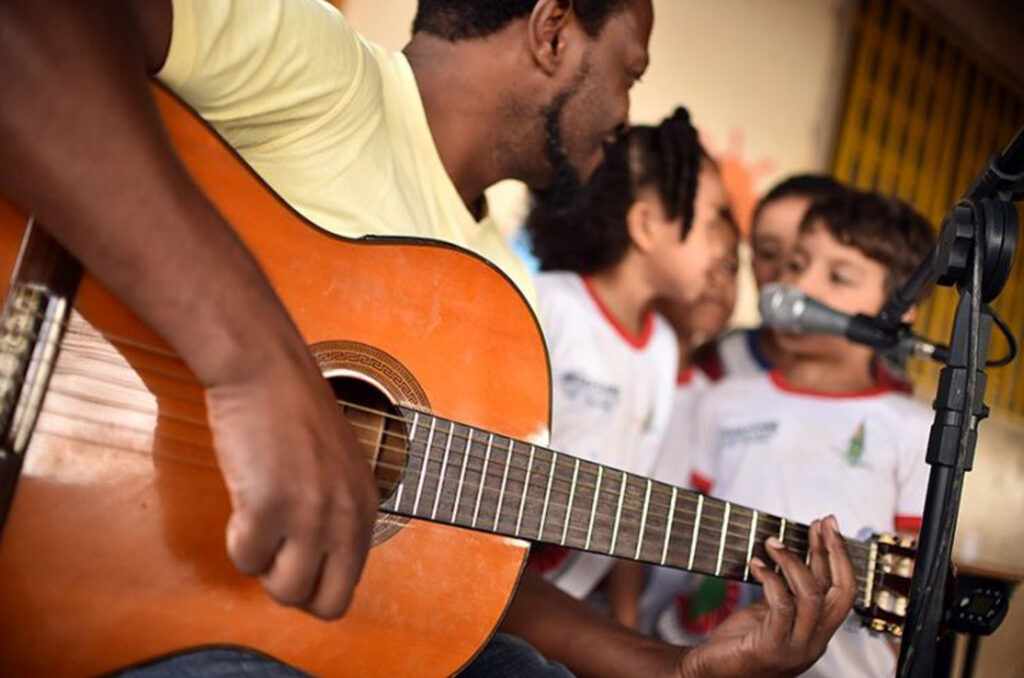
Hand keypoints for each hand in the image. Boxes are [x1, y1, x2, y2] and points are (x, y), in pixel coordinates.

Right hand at [204, 344, 379, 619]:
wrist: (265, 371)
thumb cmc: (291, 414)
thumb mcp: (337, 470)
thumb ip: (336, 517)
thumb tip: (312, 570)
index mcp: (365, 508)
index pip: (346, 589)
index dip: (310, 585)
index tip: (291, 559)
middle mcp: (347, 516)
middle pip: (325, 604)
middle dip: (290, 589)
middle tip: (272, 551)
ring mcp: (310, 514)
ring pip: (285, 590)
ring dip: (262, 565)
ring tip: (258, 523)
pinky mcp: (269, 506)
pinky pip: (246, 559)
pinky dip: (237, 541)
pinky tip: (243, 503)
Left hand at [676, 516, 856, 677]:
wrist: (709, 675)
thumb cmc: (737, 645)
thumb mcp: (770, 613)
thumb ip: (787, 592)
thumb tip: (793, 554)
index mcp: (817, 633)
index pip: (843, 592)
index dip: (840, 557)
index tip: (829, 527)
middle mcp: (813, 642)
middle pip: (841, 593)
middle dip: (833, 552)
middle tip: (821, 523)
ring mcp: (795, 648)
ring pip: (813, 597)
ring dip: (793, 562)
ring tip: (772, 542)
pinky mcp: (771, 648)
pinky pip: (782, 606)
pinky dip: (770, 579)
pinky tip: (755, 565)